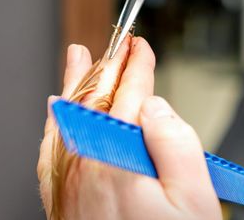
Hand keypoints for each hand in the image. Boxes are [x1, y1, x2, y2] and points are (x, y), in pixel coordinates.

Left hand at [38, 38, 221, 219]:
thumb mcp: (192, 200)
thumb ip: (176, 146)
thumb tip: (155, 107)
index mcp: (119, 156)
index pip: (130, 95)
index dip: (138, 66)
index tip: (141, 48)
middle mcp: (87, 161)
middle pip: (100, 96)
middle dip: (112, 64)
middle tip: (120, 43)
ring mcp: (69, 176)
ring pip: (72, 112)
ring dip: (79, 80)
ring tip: (80, 56)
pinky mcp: (60, 192)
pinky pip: (52, 142)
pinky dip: (57, 117)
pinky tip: (58, 102)